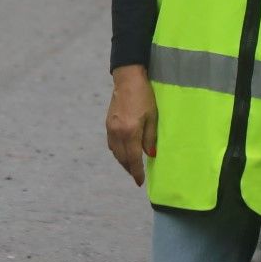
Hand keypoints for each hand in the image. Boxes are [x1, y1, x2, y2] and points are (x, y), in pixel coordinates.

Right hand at [105, 65, 157, 185]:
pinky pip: (111, 144)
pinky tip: (123, 151)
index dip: (136, 172)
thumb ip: (150, 138)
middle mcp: (118, 133)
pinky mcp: (108, 124)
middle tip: (137, 175)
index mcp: (130, 132)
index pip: (133, 159)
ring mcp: (110, 128)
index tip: (140, 182)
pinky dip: (117, 151)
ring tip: (131, 165)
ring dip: (123, 161)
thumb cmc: (144, 96)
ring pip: (115, 152)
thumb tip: (150, 155)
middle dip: (129, 169)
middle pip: (122, 158)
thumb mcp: (152, 117)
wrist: (127, 79)